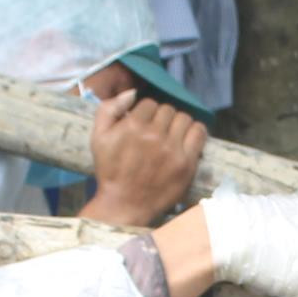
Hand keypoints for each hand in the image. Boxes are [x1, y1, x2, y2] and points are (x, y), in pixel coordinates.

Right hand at [82, 90, 206, 225]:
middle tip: (157, 131)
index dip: (146, 112)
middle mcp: (154, 135)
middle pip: (168, 110)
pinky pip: (199, 132)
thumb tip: (132, 92)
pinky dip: (195, 131)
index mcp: (133, 125)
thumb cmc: (110, 170)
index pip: (149, 103)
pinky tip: (186, 138)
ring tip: (171, 135)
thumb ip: (108, 109)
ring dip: (178, 124)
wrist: (124, 204)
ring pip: (184, 118)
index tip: (144, 124)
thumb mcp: (98, 137)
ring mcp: (172, 149)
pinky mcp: (186, 163)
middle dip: (162, 118)